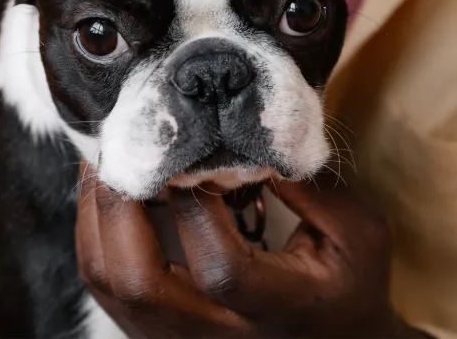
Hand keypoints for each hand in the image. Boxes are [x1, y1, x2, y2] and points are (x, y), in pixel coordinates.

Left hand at [76, 163, 427, 337]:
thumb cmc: (348, 280)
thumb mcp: (358, 230)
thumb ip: (311, 186)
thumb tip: (250, 138)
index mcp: (275, 307)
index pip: (221, 270)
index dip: (197, 209)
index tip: (194, 157)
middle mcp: (217, 334)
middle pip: (141, 283)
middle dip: (121, 207)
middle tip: (124, 148)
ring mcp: (179, 338)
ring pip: (112, 287)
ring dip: (97, 217)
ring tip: (104, 160)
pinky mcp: (157, 332)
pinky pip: (108, 287)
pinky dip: (98, 234)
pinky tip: (109, 193)